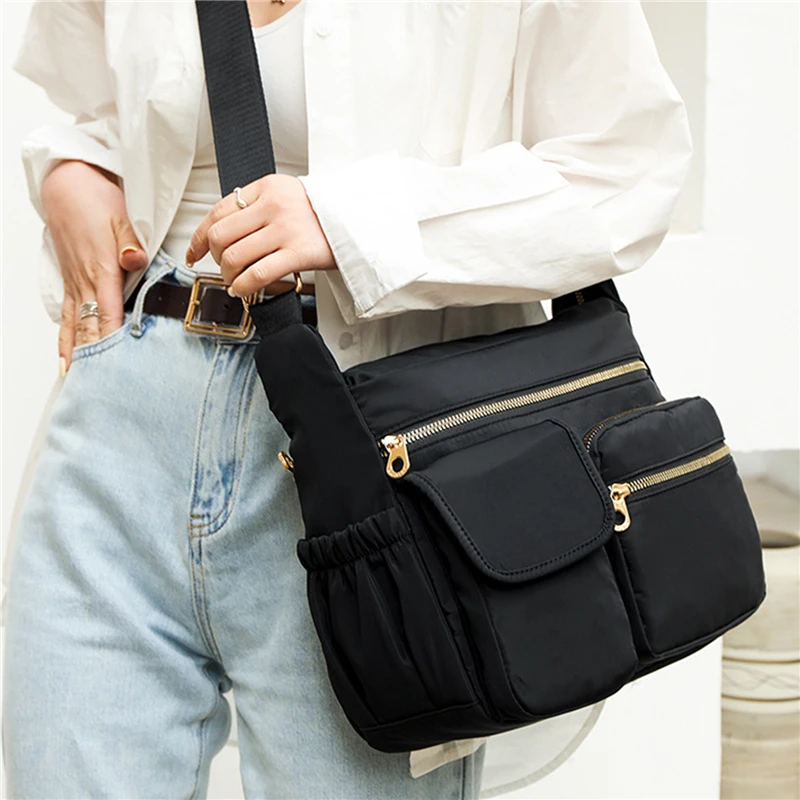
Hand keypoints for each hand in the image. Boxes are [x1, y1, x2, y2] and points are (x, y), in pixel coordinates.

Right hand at [41, 160, 147, 373]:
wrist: (68, 183)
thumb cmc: (96, 199)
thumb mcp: (121, 217)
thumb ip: (130, 242)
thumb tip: (134, 259)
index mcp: (102, 269)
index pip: (109, 313)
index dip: (112, 339)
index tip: (118, 365)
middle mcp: (85, 281)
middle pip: (91, 326)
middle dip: (95, 356)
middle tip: (101, 385)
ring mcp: (75, 282)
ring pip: (76, 325)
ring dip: (78, 353)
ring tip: (80, 381)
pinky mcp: (70, 279)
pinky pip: (69, 315)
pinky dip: (67, 338)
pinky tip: (67, 356)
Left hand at [187, 174, 336, 296]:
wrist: (358, 221)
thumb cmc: (321, 214)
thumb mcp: (286, 196)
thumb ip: (256, 207)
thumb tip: (219, 233)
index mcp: (267, 188)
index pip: (218, 211)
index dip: (199, 237)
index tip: (194, 253)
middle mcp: (273, 206)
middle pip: (221, 236)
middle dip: (216, 258)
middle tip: (225, 268)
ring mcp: (286, 229)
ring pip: (235, 256)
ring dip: (228, 275)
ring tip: (236, 281)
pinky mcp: (298, 253)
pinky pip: (257, 274)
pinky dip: (243, 287)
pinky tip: (243, 290)